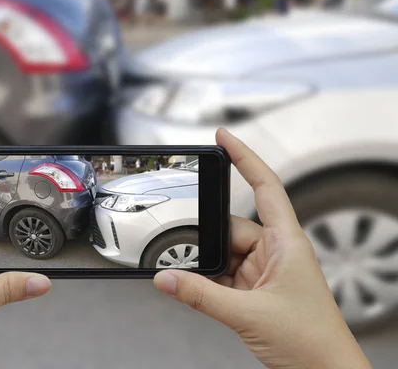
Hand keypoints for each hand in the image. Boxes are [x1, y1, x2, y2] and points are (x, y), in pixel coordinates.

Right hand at [154, 129, 371, 368]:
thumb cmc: (311, 340)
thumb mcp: (247, 314)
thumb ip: (201, 295)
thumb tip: (166, 278)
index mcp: (287, 242)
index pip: (265, 187)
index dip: (245, 158)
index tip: (224, 138)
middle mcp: (276, 251)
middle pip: (231, 227)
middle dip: (206, 239)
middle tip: (182, 250)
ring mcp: (265, 271)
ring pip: (224, 253)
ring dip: (207, 266)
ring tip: (191, 279)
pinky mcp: (255, 289)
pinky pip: (224, 273)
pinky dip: (209, 280)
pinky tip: (198, 288)